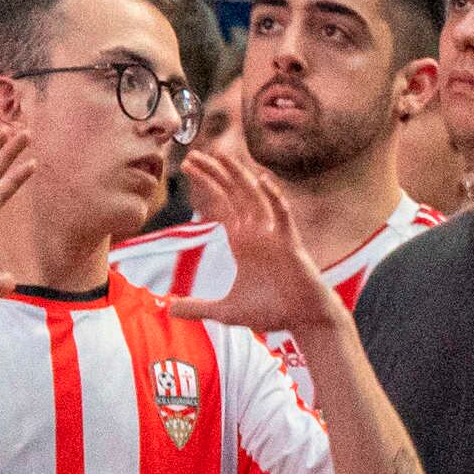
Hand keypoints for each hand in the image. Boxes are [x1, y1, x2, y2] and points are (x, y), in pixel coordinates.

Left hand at [177, 150, 346, 337]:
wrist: (303, 320)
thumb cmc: (272, 312)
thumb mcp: (227, 311)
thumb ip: (199, 307)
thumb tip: (170, 310)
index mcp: (243, 241)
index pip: (221, 204)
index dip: (206, 183)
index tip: (188, 166)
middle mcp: (257, 232)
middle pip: (233, 193)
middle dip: (214, 172)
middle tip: (193, 153)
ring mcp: (274, 235)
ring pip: (255, 197)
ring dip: (238, 176)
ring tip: (221, 155)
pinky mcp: (290, 244)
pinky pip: (282, 216)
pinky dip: (274, 198)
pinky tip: (263, 181)